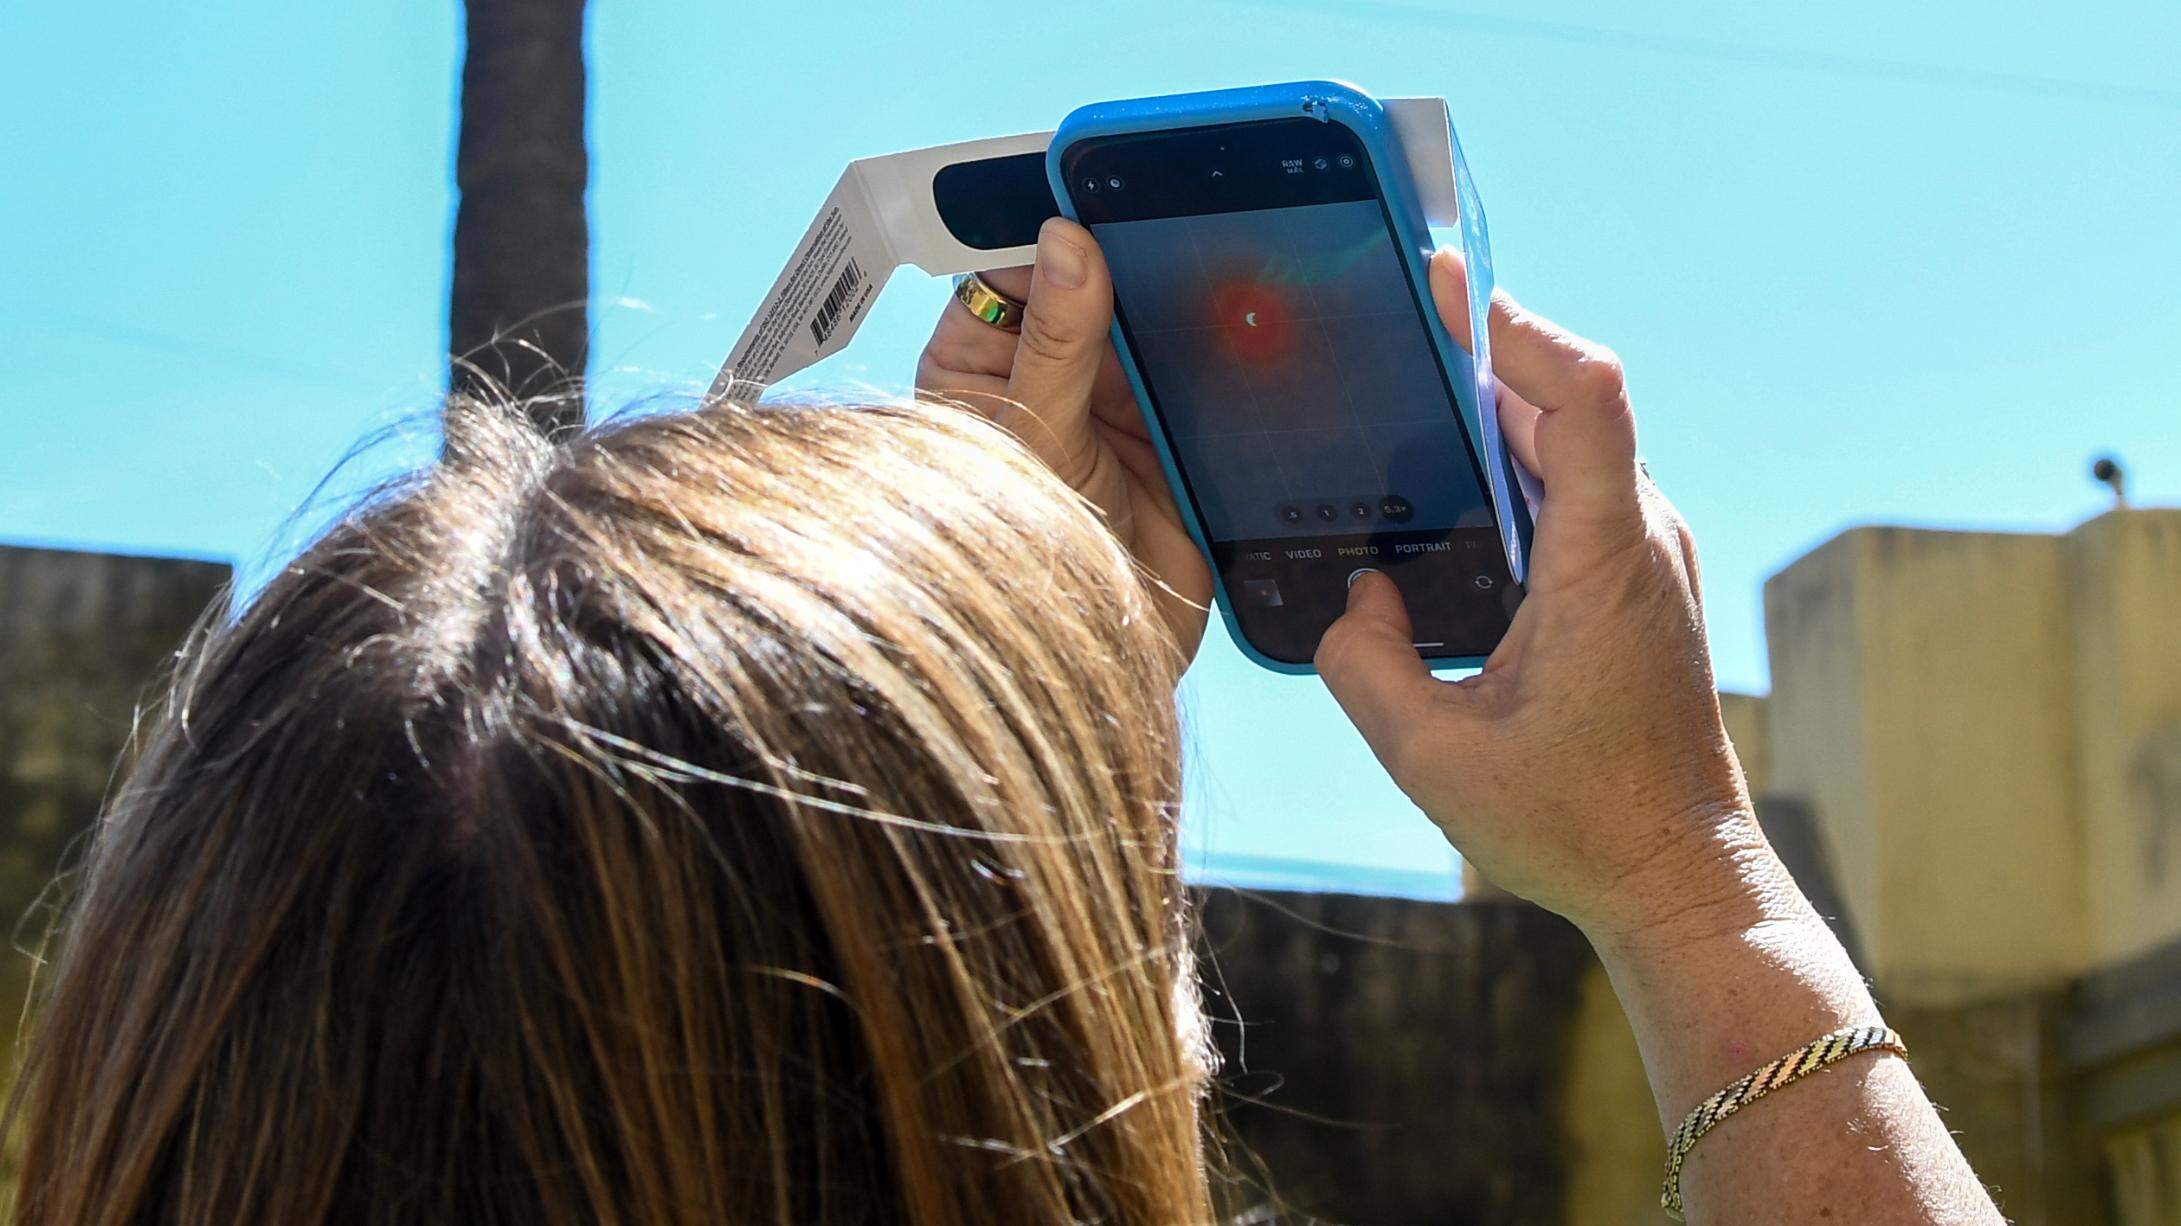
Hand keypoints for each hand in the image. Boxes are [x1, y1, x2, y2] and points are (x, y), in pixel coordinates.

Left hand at [917, 218, 1212, 658]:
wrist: (1099, 659)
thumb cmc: (1016, 566)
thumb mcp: (1030, 440)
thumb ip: (1055, 342)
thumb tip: (1066, 239)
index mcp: (979, 368)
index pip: (1013, 270)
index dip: (1053, 228)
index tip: (1099, 188)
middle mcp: (1045, 379)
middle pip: (1091, 289)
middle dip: (1131, 262)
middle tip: (1179, 216)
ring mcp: (1112, 408)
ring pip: (1151, 327)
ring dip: (1184, 309)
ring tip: (1224, 267)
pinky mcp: (1175, 439)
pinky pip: (1202, 378)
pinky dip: (1225, 358)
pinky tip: (1251, 330)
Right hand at [1316, 251, 1781, 952]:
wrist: (1680, 880)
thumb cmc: (1577, 825)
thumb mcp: (1433, 758)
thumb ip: (1363, 666)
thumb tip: (1359, 598)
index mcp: (1604, 561)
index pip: (1586, 394)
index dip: (1516, 325)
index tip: (1444, 284)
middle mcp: (1641, 541)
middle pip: (1567, 403)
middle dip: (1478, 355)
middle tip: (1390, 329)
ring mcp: (1647, 560)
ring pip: (1572, 446)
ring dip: (1495, 413)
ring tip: (1406, 398)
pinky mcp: (1637, 585)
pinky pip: (1576, 491)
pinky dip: (1515, 465)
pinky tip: (1449, 490)